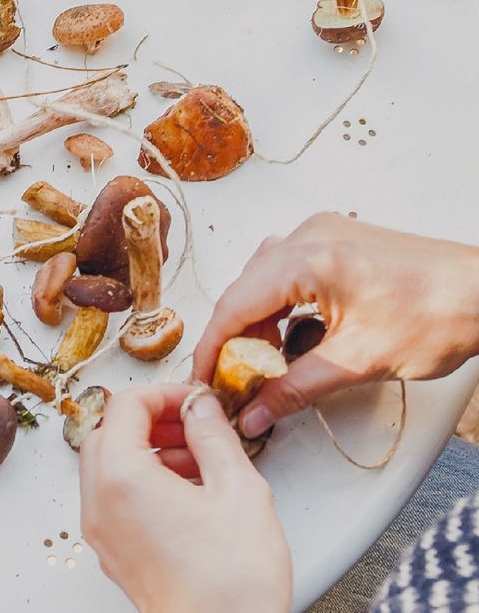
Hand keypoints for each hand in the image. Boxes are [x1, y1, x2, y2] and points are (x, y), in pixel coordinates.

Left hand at [80, 384, 290, 612]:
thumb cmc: (232, 584)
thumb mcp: (239, 492)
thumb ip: (214, 437)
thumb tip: (200, 409)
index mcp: (121, 477)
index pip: (125, 406)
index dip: (164, 394)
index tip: (195, 402)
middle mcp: (99, 503)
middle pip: (108, 433)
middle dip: (151, 422)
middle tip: (193, 426)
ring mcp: (102, 533)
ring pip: (109, 467)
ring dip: (147, 452)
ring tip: (199, 462)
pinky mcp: (114, 555)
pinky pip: (115, 499)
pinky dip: (142, 483)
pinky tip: (187, 495)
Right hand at [193, 213, 478, 439]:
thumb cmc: (439, 314)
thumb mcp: (358, 362)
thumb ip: (296, 388)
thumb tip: (257, 411)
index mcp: (307, 259)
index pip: (235, 304)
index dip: (211, 348)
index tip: (204, 379)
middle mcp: (307, 236)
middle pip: (245, 289)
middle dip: (234, 338)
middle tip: (234, 381)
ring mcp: (321, 233)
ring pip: (264, 277)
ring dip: (258, 320)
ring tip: (266, 363)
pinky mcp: (336, 239)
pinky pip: (288, 268)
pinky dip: (281, 302)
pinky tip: (293, 333)